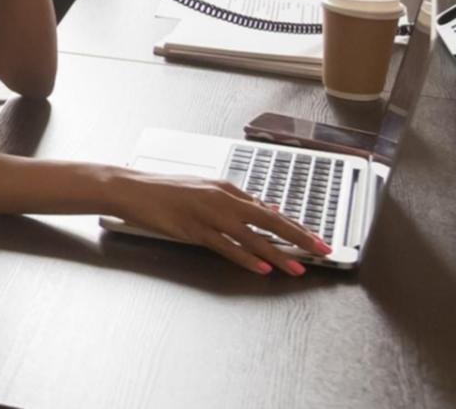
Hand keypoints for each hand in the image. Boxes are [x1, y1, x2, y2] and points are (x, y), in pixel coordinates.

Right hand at [109, 170, 330, 275]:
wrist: (132, 189)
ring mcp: (209, 214)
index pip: (268, 210)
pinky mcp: (194, 229)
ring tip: (298, 267)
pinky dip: (246, 257)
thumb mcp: (204, 190)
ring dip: (279, 253)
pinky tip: (262, 267)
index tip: (316, 237)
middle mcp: (222, 199)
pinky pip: (226, 246)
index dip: (296, 225)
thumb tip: (265, 209)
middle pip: (269, 220)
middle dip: (299, 237)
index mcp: (226, 188)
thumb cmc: (165, 191)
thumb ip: (234, 201)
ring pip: (252, 236)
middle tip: (323, 250)